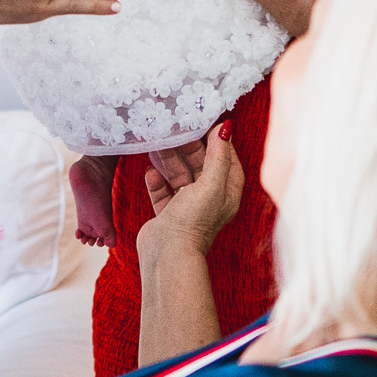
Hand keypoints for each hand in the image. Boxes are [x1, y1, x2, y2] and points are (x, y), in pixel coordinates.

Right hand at [138, 127, 244, 263]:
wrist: (168, 255)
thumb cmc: (194, 221)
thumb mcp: (211, 183)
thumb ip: (218, 155)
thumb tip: (226, 127)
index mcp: (227, 192)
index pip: (226, 158)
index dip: (217, 140)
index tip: (204, 121)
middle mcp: (210, 199)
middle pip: (201, 164)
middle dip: (188, 147)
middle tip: (175, 128)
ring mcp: (188, 207)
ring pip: (179, 176)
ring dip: (169, 161)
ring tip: (158, 143)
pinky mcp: (168, 215)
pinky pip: (163, 191)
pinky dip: (157, 181)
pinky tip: (150, 171)